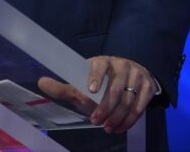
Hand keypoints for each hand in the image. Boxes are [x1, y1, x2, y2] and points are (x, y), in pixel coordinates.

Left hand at [37, 55, 156, 134]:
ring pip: (129, 99)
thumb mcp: (82, 82)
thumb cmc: (102, 82)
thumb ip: (64, 86)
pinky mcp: (148, 86)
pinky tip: (121, 127)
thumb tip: (41, 82)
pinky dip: (131, 119)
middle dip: (106, 108)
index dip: (95, 77)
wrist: (131, 78)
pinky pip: (141, 105)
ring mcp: (136, 75)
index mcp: (103, 61)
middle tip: (96, 122)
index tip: (90, 91)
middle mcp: (121, 65)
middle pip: (116, 89)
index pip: (100, 66)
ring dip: (118, 117)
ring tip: (109, 128)